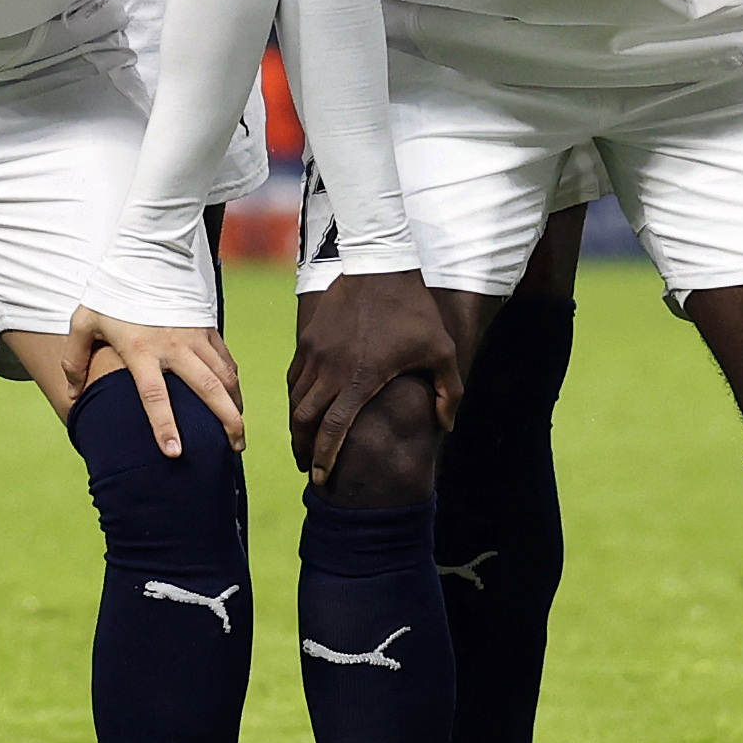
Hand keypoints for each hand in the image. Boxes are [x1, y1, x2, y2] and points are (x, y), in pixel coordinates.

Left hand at [48, 305, 245, 459]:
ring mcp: (195, 336)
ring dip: (235, 406)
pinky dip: (233, 383)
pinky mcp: (207, 327)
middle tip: (234, 449)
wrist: (144, 253)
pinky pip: (226, 360)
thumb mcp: (84, 321)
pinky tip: (235, 400)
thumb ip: (75, 358)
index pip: (154, 396)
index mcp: (141, 350)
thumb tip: (71, 395)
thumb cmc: (111, 292)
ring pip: (225, 377)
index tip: (175, 453)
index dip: (164, 426)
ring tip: (239, 434)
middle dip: (226, 422)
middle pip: (208, 389)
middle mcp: (174, 346)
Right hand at [289, 268, 458, 485]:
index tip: (321, 478)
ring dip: (297, 424)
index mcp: (360, 378)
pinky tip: (303, 405)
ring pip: (295, 398)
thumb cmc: (414, 310)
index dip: (325, 458)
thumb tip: (447, 426)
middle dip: (302, 448)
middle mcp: (330, 369)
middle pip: (304, 419)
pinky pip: (294, 375)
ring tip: (302, 441)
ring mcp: (314, 352)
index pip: (334, 429)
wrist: (379, 263)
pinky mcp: (308, 337)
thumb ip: (449, 392)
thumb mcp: (441, 350)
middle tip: (308, 467)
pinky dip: (295, 396)